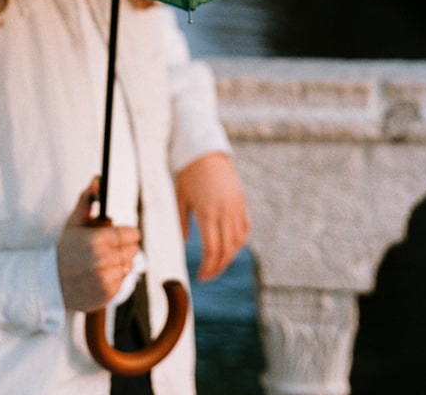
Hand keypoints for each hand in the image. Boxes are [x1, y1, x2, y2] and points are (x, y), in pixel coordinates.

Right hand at [57, 179, 141, 312]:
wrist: (51, 283)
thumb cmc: (65, 249)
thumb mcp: (74, 222)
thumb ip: (88, 199)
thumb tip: (98, 179)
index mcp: (97, 240)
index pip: (131, 234)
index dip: (128, 233)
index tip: (120, 233)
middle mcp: (103, 260)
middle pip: (133, 250)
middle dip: (124, 246)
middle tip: (108, 247)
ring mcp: (106, 279)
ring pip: (129, 265)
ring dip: (120, 262)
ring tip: (103, 261)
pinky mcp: (107, 294)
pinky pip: (123, 281)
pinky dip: (116, 277)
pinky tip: (101, 274)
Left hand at [175, 153, 250, 281]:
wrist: (205, 149)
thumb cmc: (189, 172)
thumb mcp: (180, 197)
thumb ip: (182, 222)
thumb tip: (184, 244)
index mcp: (208, 211)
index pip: (212, 249)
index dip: (208, 267)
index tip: (201, 277)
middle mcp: (225, 211)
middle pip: (226, 249)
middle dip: (218, 266)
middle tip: (208, 276)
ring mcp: (236, 206)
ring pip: (238, 241)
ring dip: (229, 256)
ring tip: (218, 264)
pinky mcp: (241, 201)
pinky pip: (244, 227)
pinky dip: (239, 241)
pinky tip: (231, 247)